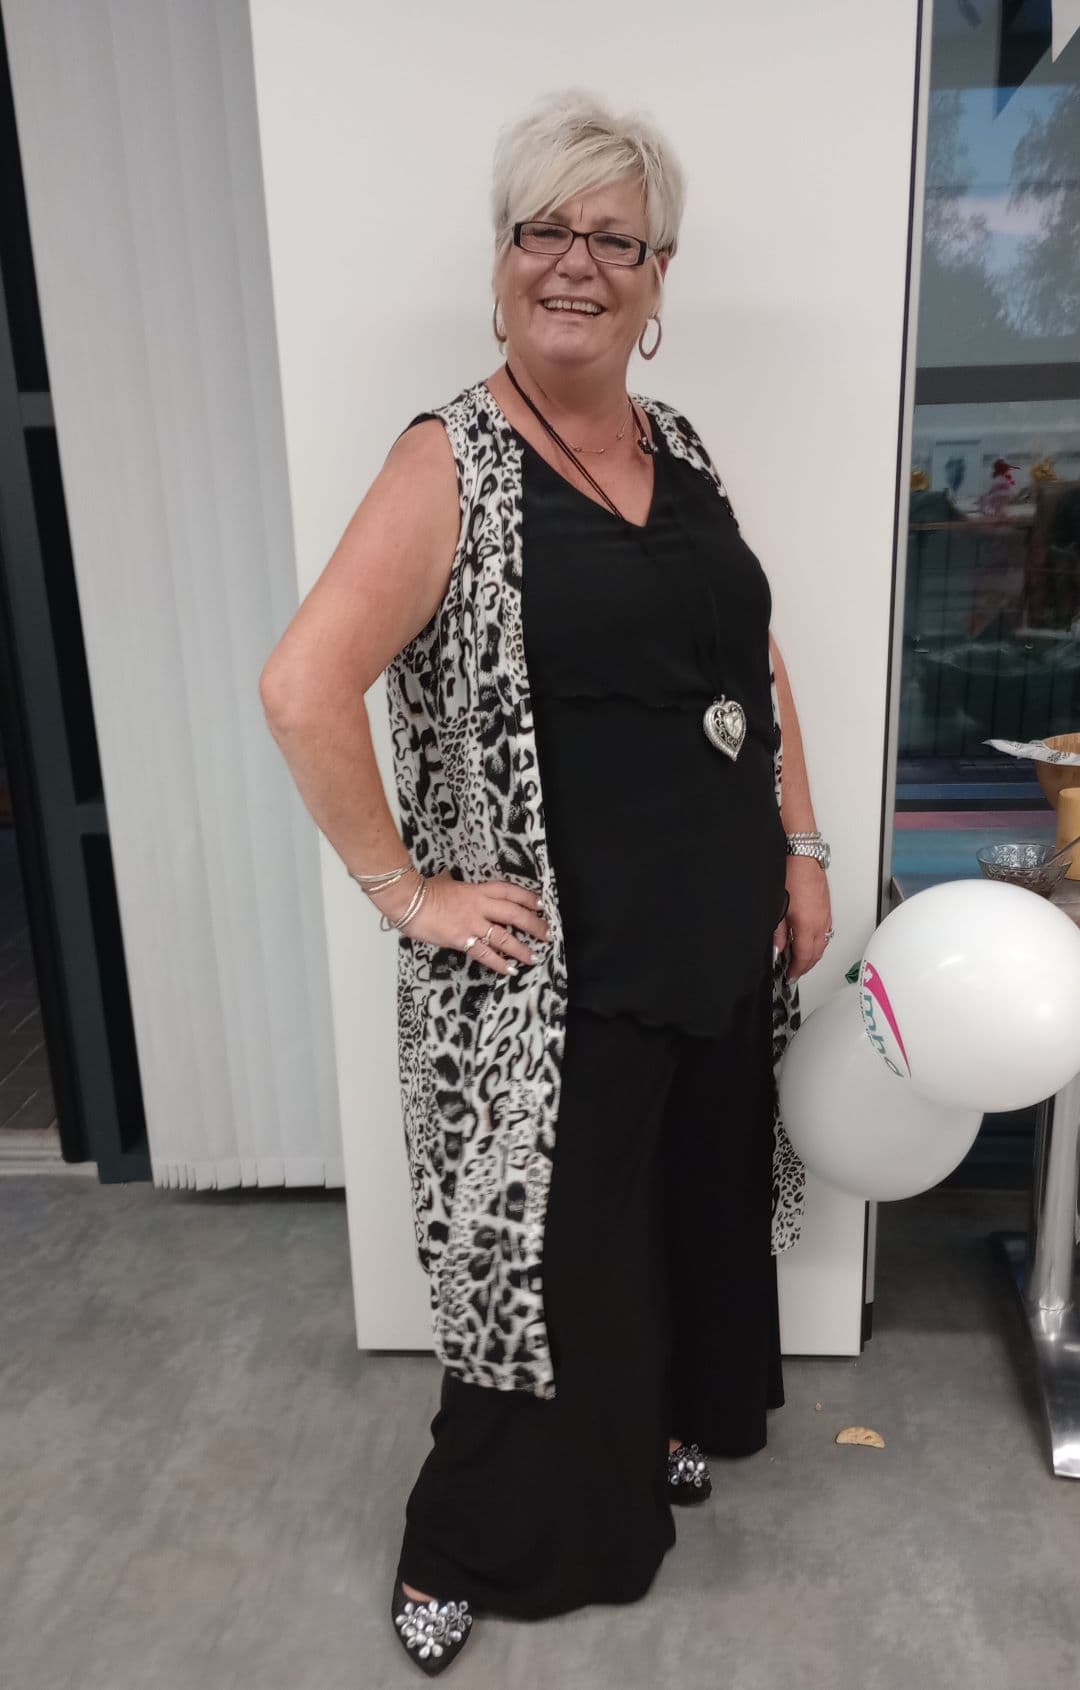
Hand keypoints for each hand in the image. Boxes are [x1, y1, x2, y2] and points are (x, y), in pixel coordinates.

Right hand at [372, 869, 550, 974]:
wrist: (409, 900)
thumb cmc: (423, 891)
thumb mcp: (445, 882)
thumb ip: (456, 886)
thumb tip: (452, 881)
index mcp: (477, 890)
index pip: (509, 892)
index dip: (527, 898)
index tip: (540, 906)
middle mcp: (480, 906)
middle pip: (515, 915)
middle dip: (533, 925)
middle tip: (546, 934)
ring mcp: (473, 924)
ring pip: (505, 937)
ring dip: (521, 948)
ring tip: (533, 957)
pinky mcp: (463, 940)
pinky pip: (485, 954)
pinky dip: (499, 963)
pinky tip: (510, 970)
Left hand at [771, 857, 831, 983]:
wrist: (802, 854)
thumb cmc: (789, 874)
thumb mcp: (777, 906)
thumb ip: (778, 932)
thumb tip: (777, 949)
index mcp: (807, 924)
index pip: (804, 957)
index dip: (797, 970)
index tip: (790, 975)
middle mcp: (820, 922)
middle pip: (817, 953)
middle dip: (806, 965)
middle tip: (795, 971)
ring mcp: (826, 915)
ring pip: (823, 943)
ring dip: (813, 954)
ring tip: (801, 959)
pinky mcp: (827, 908)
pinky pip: (826, 932)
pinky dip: (819, 941)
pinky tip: (809, 940)